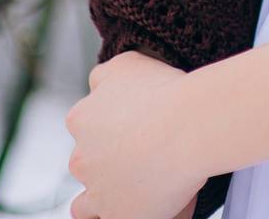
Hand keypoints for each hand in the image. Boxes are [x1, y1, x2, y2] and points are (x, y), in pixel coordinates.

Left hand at [65, 51, 204, 218]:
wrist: (187, 128)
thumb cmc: (163, 92)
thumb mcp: (127, 64)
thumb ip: (103, 76)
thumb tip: (97, 85)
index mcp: (81, 119)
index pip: (84, 125)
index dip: (110, 126)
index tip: (136, 124)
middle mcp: (81, 159)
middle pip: (85, 163)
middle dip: (106, 161)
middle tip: (142, 154)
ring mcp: (97, 192)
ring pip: (85, 205)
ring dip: (102, 198)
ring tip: (133, 190)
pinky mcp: (118, 217)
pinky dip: (124, 214)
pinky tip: (145, 205)